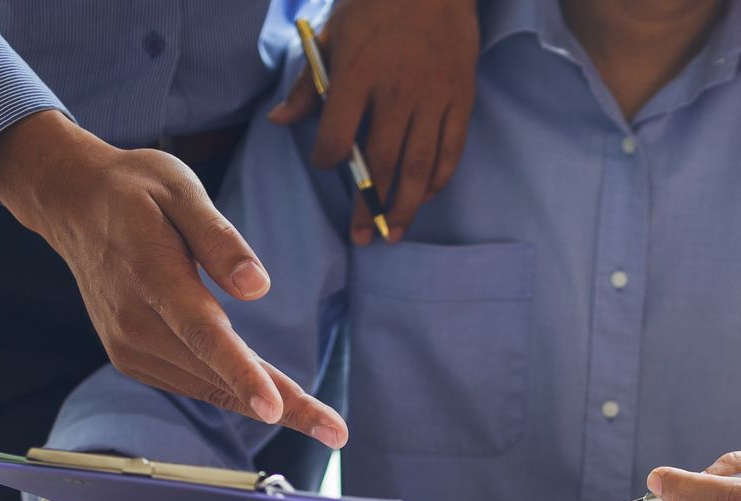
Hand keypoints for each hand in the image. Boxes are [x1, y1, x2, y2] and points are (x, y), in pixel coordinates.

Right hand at [0, 111, 347, 446]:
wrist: (74, 205)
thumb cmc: (136, 190)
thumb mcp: (181, 189)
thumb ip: (219, 239)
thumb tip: (258, 287)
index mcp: (152, 277)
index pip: (204, 334)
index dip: (242, 374)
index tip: (275, 409)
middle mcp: (136, 322)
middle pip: (218, 374)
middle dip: (282, 405)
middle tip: (335, 430)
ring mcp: (130, 346)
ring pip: (209, 386)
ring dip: (263, 403)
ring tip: (321, 420)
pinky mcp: (132, 357)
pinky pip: (193, 382)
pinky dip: (232, 389)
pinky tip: (267, 391)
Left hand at [269, 0, 477, 243]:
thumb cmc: (376, 4)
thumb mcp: (332, 33)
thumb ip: (308, 83)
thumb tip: (280, 121)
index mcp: (358, 75)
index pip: (338, 136)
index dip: (328, 158)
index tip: (327, 163)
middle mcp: (397, 93)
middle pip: (380, 164)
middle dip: (367, 205)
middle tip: (362, 237)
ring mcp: (433, 98)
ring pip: (418, 166)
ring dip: (405, 206)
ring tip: (394, 232)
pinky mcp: (461, 99)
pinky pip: (450, 151)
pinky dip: (438, 179)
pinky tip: (424, 196)